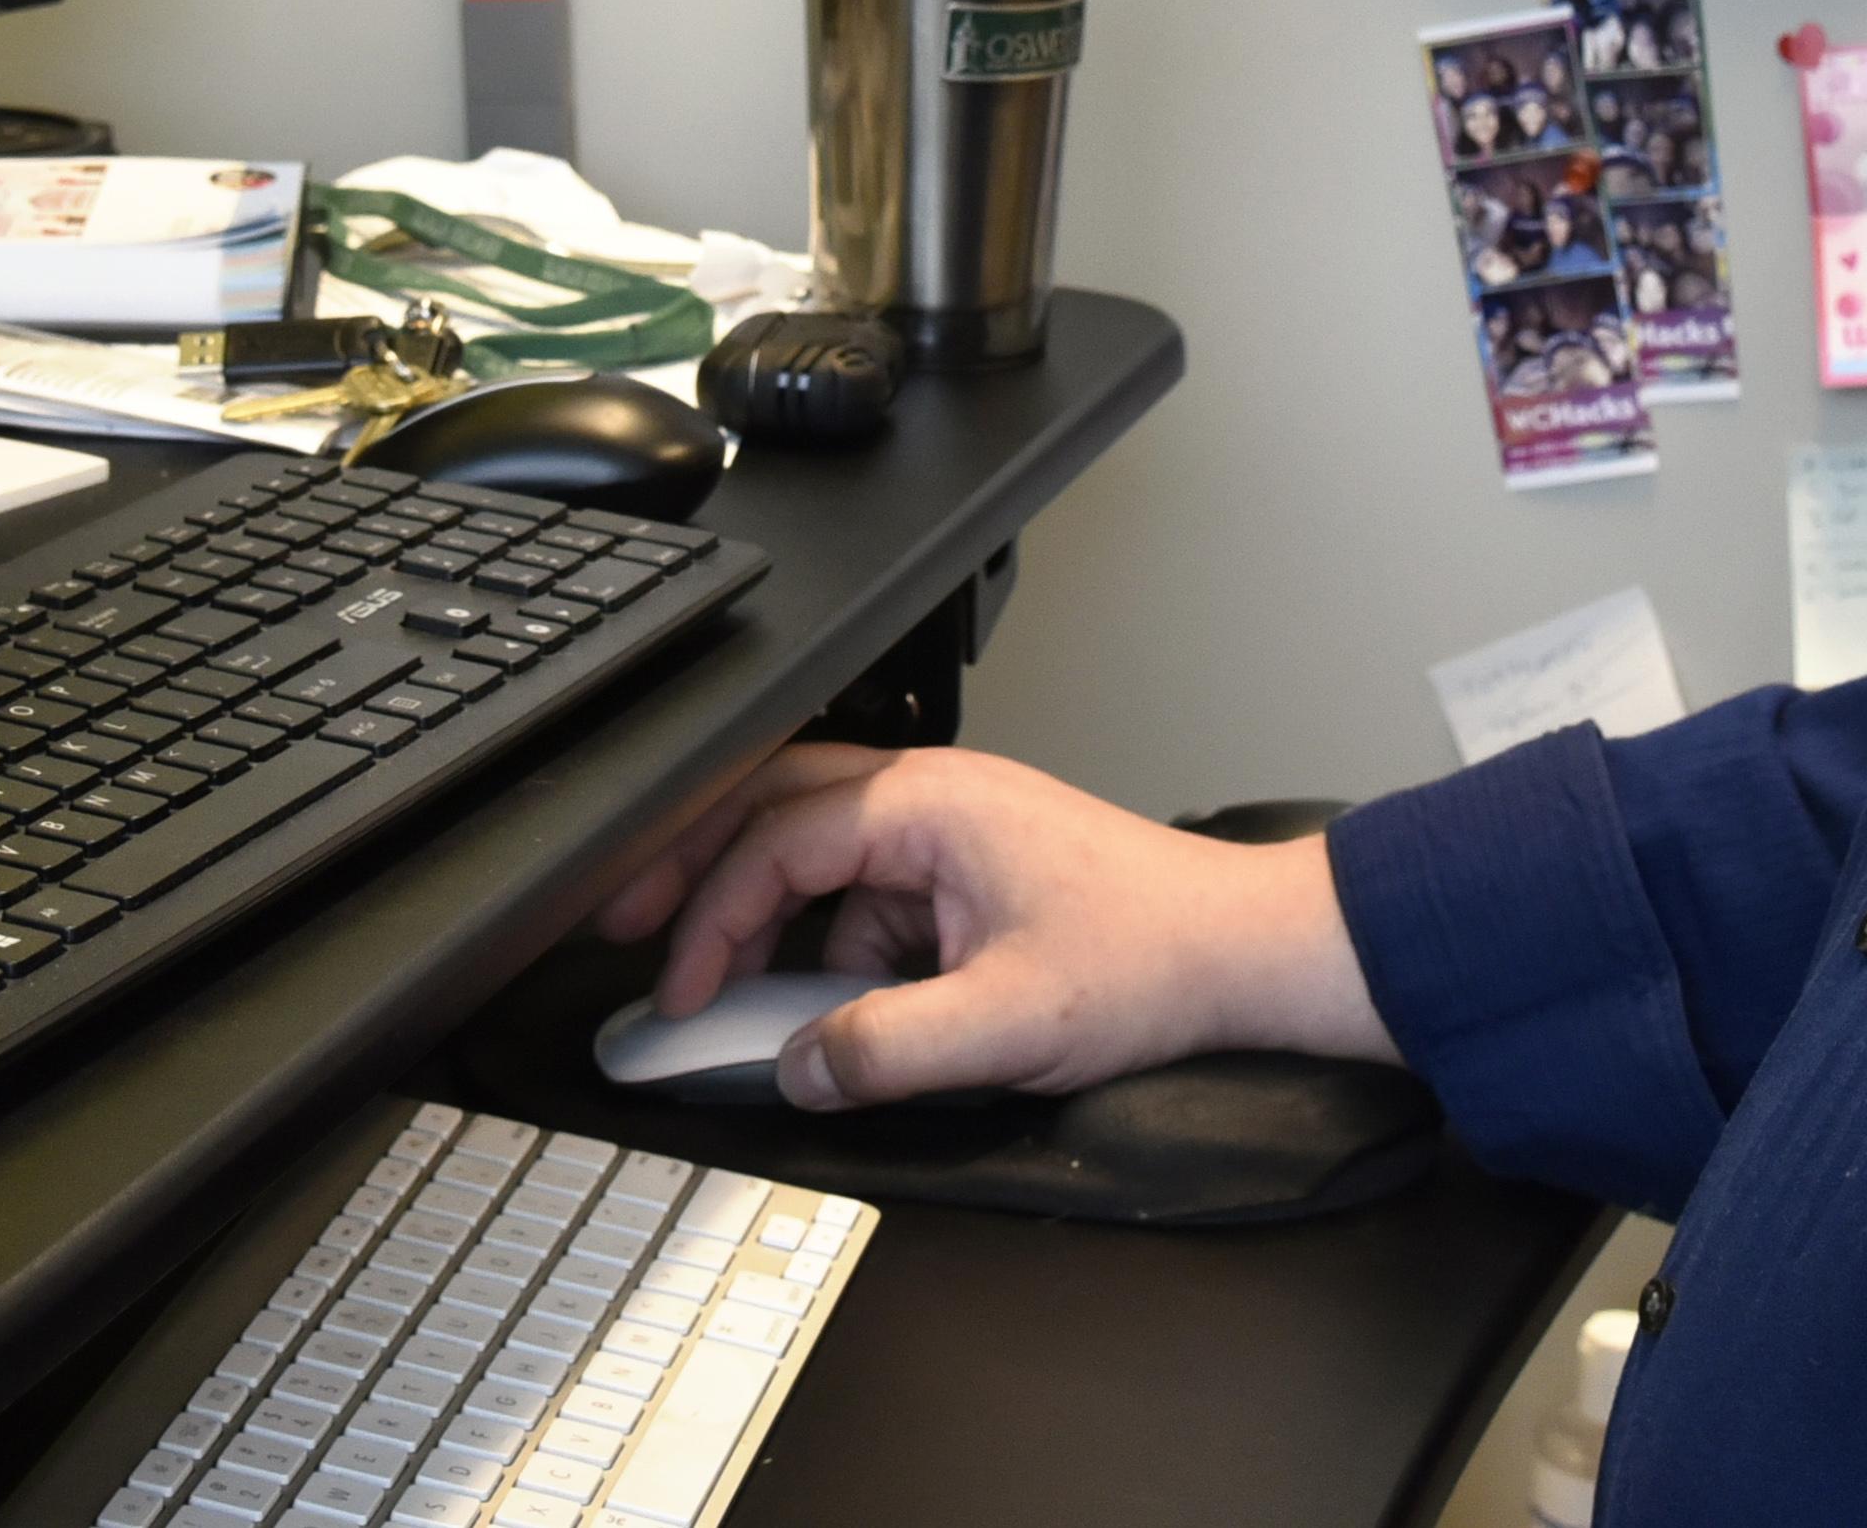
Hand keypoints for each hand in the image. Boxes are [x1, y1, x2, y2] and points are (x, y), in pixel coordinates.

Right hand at [592, 745, 1396, 1109]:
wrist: (1242, 953)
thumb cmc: (1152, 958)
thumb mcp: (1009, 1024)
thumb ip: (888, 1049)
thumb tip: (796, 1068)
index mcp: (930, 803)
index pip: (777, 840)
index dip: (710, 917)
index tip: (678, 991)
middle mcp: (930, 798)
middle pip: (773, 807)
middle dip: (692, 866)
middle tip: (623, 922)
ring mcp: (947, 832)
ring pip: (813, 850)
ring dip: (756, 908)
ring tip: (701, 975)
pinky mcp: (965, 875)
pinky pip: (863, 896)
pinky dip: (820, 942)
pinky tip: (810, 1003)